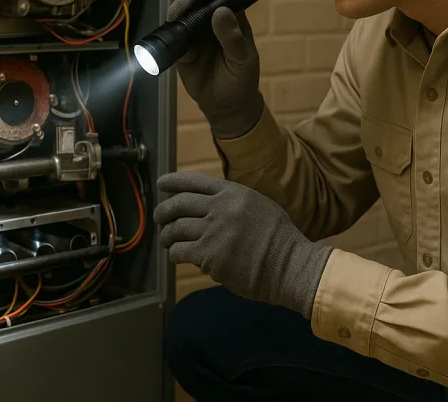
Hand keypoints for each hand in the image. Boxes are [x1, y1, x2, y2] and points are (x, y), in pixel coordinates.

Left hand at [154, 171, 332, 318]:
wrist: (288, 265)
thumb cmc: (278, 238)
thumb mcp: (258, 205)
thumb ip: (233, 202)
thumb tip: (209, 206)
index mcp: (232, 192)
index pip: (194, 181)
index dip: (174, 181)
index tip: (161, 183)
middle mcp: (219, 208)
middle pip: (179, 204)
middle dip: (164, 210)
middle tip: (159, 217)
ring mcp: (212, 232)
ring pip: (175, 229)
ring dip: (167, 235)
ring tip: (166, 239)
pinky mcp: (208, 255)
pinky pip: (180, 251)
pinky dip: (175, 253)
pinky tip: (177, 255)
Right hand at [167, 0, 262, 138]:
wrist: (226, 106)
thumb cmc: (241, 79)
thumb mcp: (242, 60)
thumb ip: (232, 37)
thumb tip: (221, 10)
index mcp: (231, 19)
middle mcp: (210, 22)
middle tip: (192, 0)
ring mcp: (194, 34)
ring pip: (181, 14)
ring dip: (178, 11)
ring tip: (178, 17)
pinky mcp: (181, 49)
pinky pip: (172, 38)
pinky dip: (174, 39)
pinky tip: (186, 53)